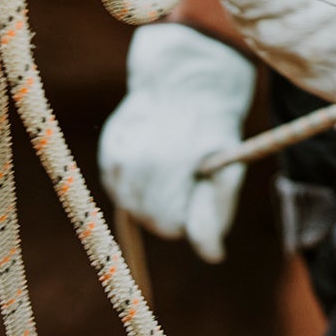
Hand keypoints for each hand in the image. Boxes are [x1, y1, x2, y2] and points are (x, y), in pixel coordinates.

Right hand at [98, 22, 255, 261]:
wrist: (185, 79)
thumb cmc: (213, 127)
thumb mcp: (227, 168)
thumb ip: (216, 215)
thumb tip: (213, 256)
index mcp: (168, 169)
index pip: (170, 226)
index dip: (190, 216)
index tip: (200, 192)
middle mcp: (136, 163)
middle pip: (149, 218)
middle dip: (170, 207)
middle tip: (187, 179)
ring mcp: (117, 156)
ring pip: (131, 205)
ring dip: (150, 196)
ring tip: (171, 167)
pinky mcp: (108, 149)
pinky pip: (119, 186)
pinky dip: (135, 181)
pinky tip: (152, 158)